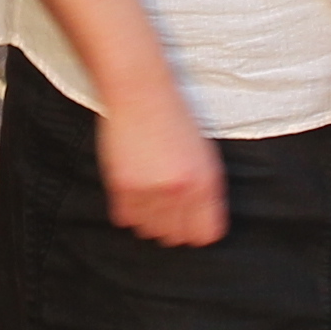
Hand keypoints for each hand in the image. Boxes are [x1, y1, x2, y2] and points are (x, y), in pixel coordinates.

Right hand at [99, 82, 230, 246]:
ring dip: (149, 219)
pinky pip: (126, 219)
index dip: (198, 231)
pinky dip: (129, 210)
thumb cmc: (175, 117)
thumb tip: (202, 221)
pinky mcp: (124, 186)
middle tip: (165, 206)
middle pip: (177, 237)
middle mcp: (181, 191)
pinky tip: (134, 189)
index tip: (190, 223)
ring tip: (149, 196)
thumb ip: (205, 189)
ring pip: (150, 231)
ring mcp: (151, 190)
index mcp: (207, 182)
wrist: (141, 91)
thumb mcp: (204, 153)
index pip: (207, 234)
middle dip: (172, 227)